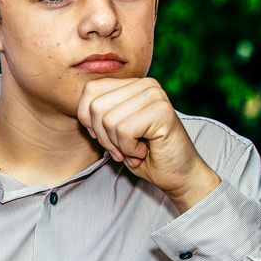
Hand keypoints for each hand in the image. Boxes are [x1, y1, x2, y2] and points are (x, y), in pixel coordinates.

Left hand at [77, 77, 221, 211]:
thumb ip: (99, 115)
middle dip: (103, 137)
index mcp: (132, 84)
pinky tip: (144, 151)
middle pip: (95, 107)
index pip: (89, 91)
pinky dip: (129, 149)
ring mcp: (155, 95)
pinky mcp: (162, 111)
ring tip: (135, 150)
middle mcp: (145, 84)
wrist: (179, 176)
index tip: (106, 138)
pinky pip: (124, 131)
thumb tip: (81, 111)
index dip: (88, 120)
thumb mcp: (114, 132)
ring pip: (108, 120)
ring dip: (117, 145)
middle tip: (122, 149)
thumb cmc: (145, 156)